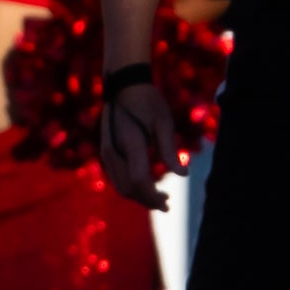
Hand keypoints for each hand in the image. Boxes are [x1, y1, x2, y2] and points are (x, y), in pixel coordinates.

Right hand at [100, 80, 175, 210]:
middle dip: (146, 201)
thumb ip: (170, 151)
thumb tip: (183, 174)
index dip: (152, 196)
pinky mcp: (107, 151)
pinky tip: (146, 184)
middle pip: (128, 188)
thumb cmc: (148, 101)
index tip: (168, 203)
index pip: (139, 181)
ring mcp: (107, 152)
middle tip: (167, 204)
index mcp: (130, 143)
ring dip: (138, 195)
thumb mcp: (164, 122)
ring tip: (159, 197)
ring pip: (120, 185)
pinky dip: (130, 186)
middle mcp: (114, 151)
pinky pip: (116, 177)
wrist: (123, 84)